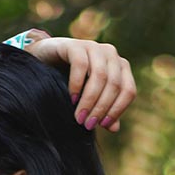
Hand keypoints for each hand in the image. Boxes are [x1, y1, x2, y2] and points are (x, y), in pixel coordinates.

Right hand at [21, 30, 135, 133]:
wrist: (45, 63)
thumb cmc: (71, 83)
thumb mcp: (89, 99)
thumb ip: (103, 111)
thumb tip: (115, 128)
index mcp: (120, 67)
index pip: (128, 90)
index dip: (118, 110)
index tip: (103, 125)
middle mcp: (111, 54)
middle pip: (114, 84)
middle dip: (101, 108)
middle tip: (87, 125)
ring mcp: (94, 47)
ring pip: (100, 76)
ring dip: (89, 100)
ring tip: (79, 117)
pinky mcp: (75, 45)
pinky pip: (80, 64)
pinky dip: (77, 84)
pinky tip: (72, 98)